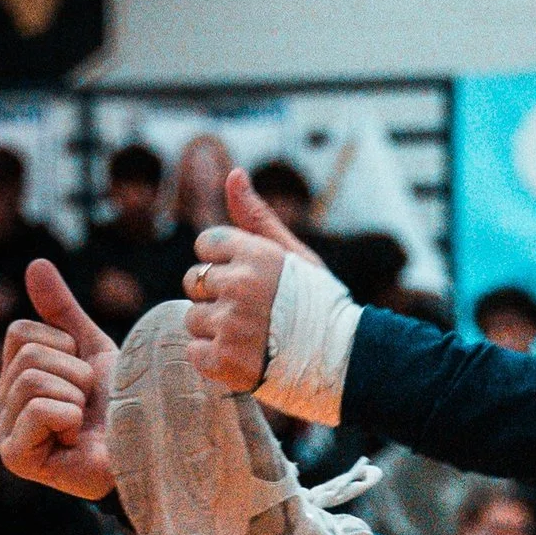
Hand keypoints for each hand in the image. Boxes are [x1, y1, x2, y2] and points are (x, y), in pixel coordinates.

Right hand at [0, 263, 117, 496]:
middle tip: (89, 405)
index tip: (84, 380)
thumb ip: (60, 311)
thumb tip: (35, 264)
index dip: (65, 347)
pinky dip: (71, 417)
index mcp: (9, 383)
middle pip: (28, 355)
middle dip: (74, 373)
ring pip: (33, 378)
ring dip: (76, 395)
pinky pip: (40, 407)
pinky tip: (76, 440)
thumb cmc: (122, 406)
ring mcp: (4, 436)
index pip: (20, 333)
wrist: (149, 450)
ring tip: (84, 423)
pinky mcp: (16, 458)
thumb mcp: (91, 349)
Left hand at [185, 167, 311, 392]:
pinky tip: (241, 358)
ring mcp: (231, 325)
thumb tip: (233, 173)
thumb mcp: (293, 255)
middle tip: (251, 313)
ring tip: (249, 338)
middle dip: (215, 296)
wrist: (343, 362)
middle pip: (193, 282)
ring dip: (213, 330)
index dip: (223, 263)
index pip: (205, 245)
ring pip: (192, 319)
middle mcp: (240, 286)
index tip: (249, 281)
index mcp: (255, 255)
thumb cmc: (318, 305)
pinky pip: (196, 353)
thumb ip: (256, 216)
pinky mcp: (226, 361)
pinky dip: (213, 360)